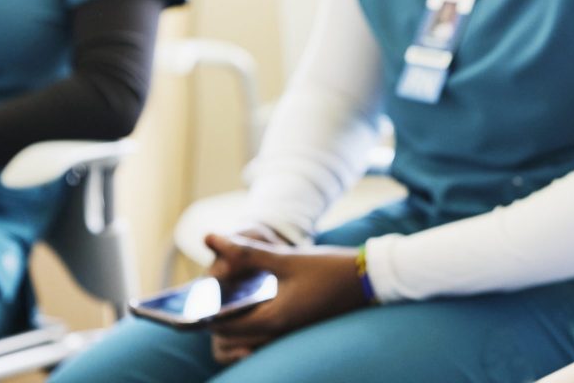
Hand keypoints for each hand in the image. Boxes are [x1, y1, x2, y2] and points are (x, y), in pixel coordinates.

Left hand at [204, 233, 369, 365]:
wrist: (370, 280)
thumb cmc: (330, 269)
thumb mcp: (286, 258)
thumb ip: (245, 252)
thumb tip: (210, 238)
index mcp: (272, 319)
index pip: (220, 327)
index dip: (205, 309)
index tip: (203, 287)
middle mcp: (276, 334)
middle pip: (229, 336)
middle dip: (216, 314)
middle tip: (217, 285)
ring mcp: (286, 334)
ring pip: (244, 335)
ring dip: (233, 317)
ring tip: (234, 289)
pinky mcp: (294, 328)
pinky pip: (260, 332)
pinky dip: (250, 317)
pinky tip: (255, 294)